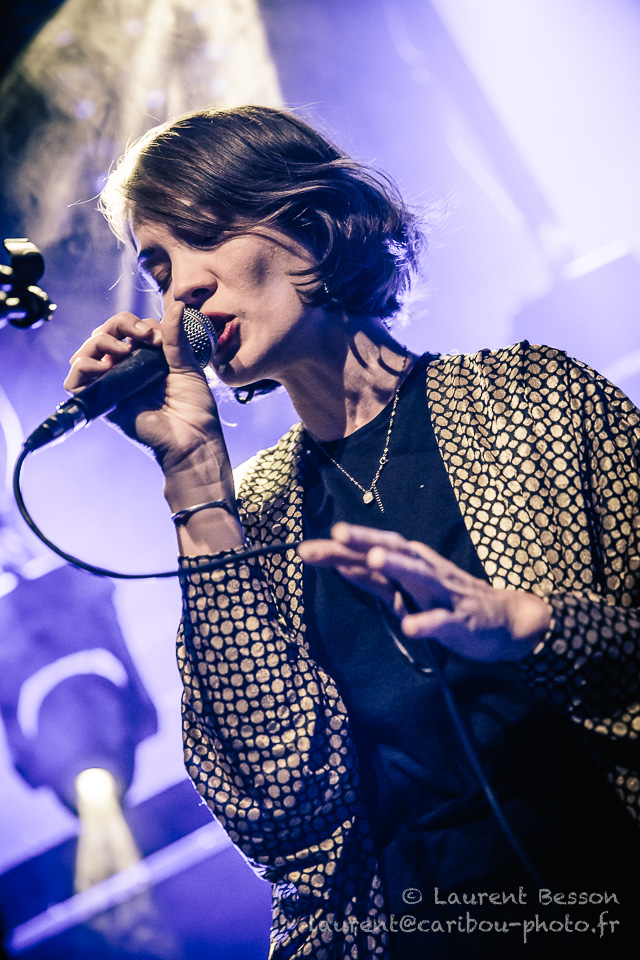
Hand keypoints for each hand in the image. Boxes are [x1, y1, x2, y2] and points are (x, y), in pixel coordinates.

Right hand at [64, 302, 224, 474]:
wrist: (192, 439)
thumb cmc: (194, 408)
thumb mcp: (186, 366)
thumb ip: (176, 338)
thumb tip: (175, 305)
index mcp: (144, 357)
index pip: (128, 328)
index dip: (139, 324)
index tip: (160, 337)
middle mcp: (124, 368)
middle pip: (104, 334)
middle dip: (119, 325)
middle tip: (144, 336)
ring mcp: (111, 383)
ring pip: (86, 352)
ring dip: (100, 341)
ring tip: (122, 350)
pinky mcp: (102, 401)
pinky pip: (75, 382)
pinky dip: (83, 367)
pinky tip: (103, 367)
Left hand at [298, 523, 550, 661]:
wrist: (501, 620)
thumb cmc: (445, 599)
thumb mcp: (404, 588)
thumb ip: (371, 577)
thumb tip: (337, 563)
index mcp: (409, 561)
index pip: (370, 548)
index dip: (339, 548)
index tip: (304, 549)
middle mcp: (424, 569)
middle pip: (393, 550)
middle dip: (365, 541)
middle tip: (336, 533)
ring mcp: (443, 593)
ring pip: (418, 575)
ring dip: (397, 565)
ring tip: (374, 558)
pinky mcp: (459, 620)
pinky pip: (441, 620)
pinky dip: (426, 622)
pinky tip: (410, 626)